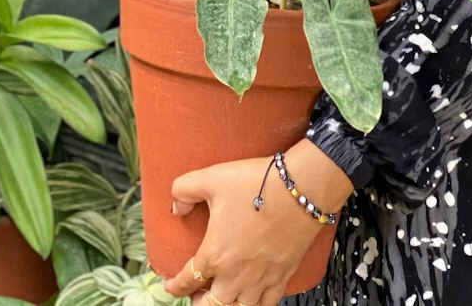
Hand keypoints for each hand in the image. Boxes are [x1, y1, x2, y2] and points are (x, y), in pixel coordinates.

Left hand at [164, 141, 353, 305]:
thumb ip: (184, 189)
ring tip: (222, 299)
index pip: (187, 280)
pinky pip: (267, 305)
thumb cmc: (259, 182)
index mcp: (215, 253)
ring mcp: (261, 279)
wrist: (302, 187)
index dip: (174, 286)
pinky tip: (252, 299)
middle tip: (197, 294)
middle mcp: (235, 275)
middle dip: (199, 303)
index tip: (169, 285)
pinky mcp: (282, 276)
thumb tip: (175, 207)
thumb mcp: (212, 177)